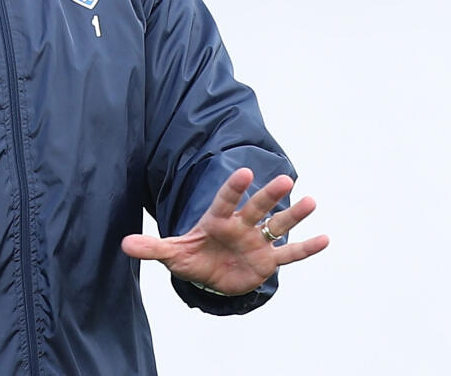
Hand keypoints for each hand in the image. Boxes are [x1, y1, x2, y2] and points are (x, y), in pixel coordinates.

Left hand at [121, 168, 328, 295]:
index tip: (244, 173)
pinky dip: (305, 249)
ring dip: (293, 215)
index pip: (225, 201)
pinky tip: (325, 239)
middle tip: (284, 178)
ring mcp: (256, 242)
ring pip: (276, 225)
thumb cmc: (192, 258)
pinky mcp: (268, 261)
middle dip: (268, 195)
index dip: (233, 188)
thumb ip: (152, 247)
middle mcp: (240, 226)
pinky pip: (289, 254)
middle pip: (255, 207)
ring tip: (312, 202)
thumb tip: (125, 243)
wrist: (211, 276)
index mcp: (216, 220)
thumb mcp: (171, 254)